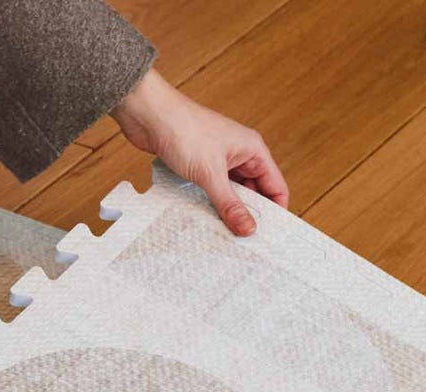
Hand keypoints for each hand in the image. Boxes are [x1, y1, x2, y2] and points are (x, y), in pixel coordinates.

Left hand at [112, 68, 287, 236]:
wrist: (149, 115)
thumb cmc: (183, 131)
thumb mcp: (210, 173)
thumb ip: (229, 204)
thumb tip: (248, 228)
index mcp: (252, 149)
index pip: (275, 186)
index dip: (276, 211)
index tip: (269, 236)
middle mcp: (239, 154)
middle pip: (254, 193)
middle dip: (250, 216)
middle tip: (245, 244)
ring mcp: (219, 161)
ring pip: (232, 194)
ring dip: (229, 212)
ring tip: (226, 237)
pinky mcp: (200, 166)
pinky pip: (213, 191)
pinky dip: (212, 206)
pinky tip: (207, 222)